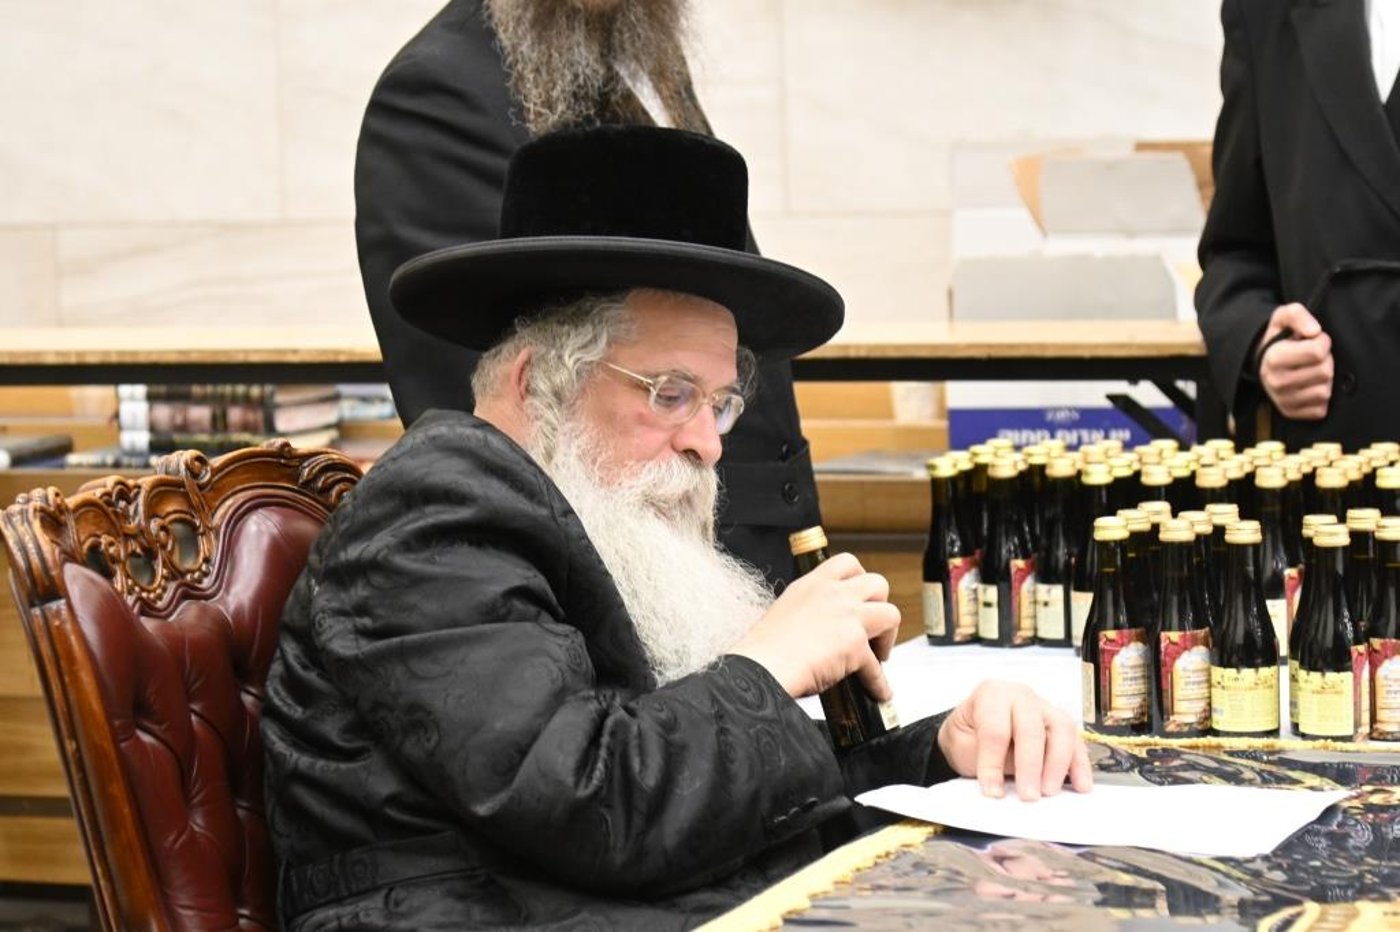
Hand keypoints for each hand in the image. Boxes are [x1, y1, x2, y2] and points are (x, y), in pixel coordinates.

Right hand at [730, 552, 899, 700]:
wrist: (760, 666)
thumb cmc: (763, 650)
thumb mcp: (784, 613)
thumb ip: (808, 612)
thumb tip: (821, 631)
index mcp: (811, 584)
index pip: (847, 563)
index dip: (861, 579)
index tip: (861, 598)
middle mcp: (832, 594)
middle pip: (877, 583)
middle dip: (880, 605)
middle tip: (872, 626)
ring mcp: (847, 615)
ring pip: (891, 614)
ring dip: (888, 636)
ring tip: (878, 654)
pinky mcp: (855, 643)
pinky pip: (877, 666)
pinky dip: (878, 682)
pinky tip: (876, 691)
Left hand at [937, 680, 1091, 800]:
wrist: (975, 726)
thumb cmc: (968, 734)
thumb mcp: (962, 743)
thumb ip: (982, 760)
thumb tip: (999, 788)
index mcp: (991, 694)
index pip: (995, 730)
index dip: (993, 763)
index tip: (992, 791)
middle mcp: (1021, 696)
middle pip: (1031, 729)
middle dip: (1030, 766)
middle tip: (1028, 795)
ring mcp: (1044, 707)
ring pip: (1061, 730)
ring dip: (1058, 764)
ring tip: (1049, 791)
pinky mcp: (1060, 723)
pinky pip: (1076, 741)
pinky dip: (1080, 765)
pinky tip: (1081, 785)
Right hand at [1257, 302, 1331, 419]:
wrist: (1263, 362)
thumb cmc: (1279, 339)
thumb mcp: (1283, 317)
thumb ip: (1298, 315)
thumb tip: (1314, 331)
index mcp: (1273, 359)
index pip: (1317, 352)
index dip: (1322, 342)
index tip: (1314, 340)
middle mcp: (1276, 383)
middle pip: (1324, 372)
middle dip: (1325, 361)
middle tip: (1312, 357)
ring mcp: (1283, 401)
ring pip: (1325, 392)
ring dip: (1323, 380)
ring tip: (1311, 371)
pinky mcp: (1291, 413)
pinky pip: (1321, 409)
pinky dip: (1320, 398)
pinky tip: (1309, 386)